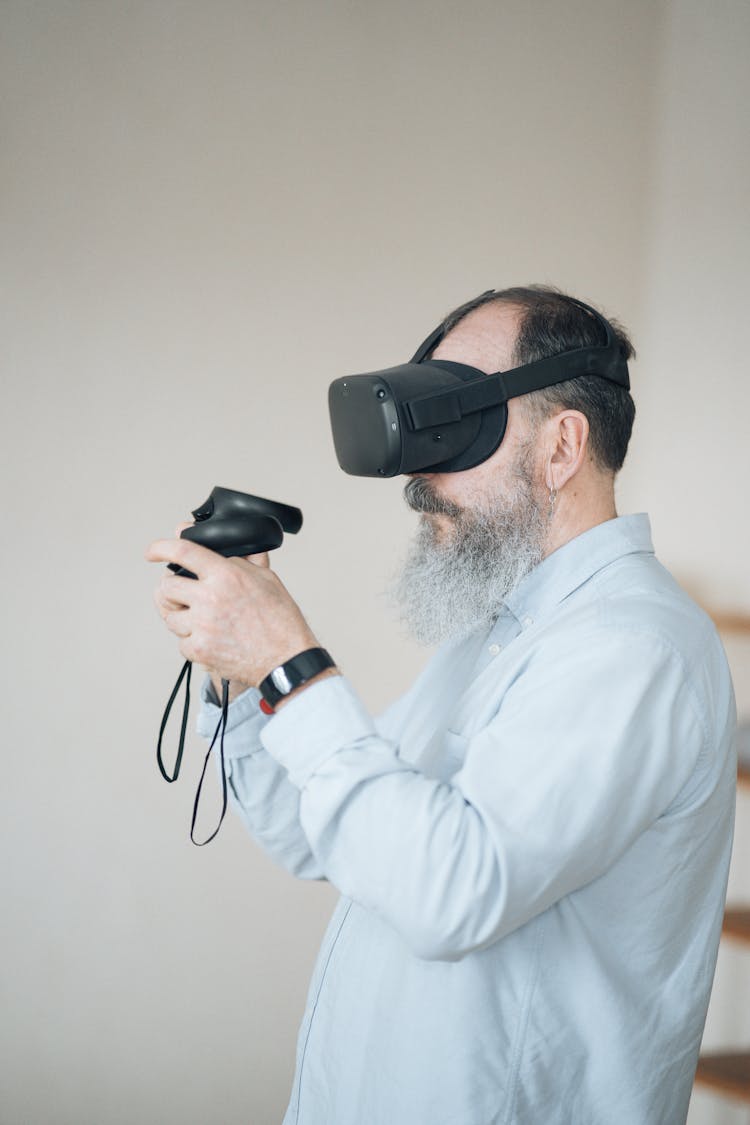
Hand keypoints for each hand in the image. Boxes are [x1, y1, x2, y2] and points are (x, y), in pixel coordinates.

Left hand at [145, 537, 319, 687]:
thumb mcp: (266, 578)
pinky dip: (193, 642)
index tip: (153, 551)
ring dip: (182, 618)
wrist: (286, 658)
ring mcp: (202, 626)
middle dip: (172, 591)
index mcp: (226, 575)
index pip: (183, 551)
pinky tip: (212, 640)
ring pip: (170, 616)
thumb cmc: (280, 620)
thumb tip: (225, 540)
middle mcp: (210, 598)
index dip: (161, 547)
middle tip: (183, 596)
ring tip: (204, 621)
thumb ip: (242, 558)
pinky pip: (181, 642)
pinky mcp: (199, 650)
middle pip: (166, 587)